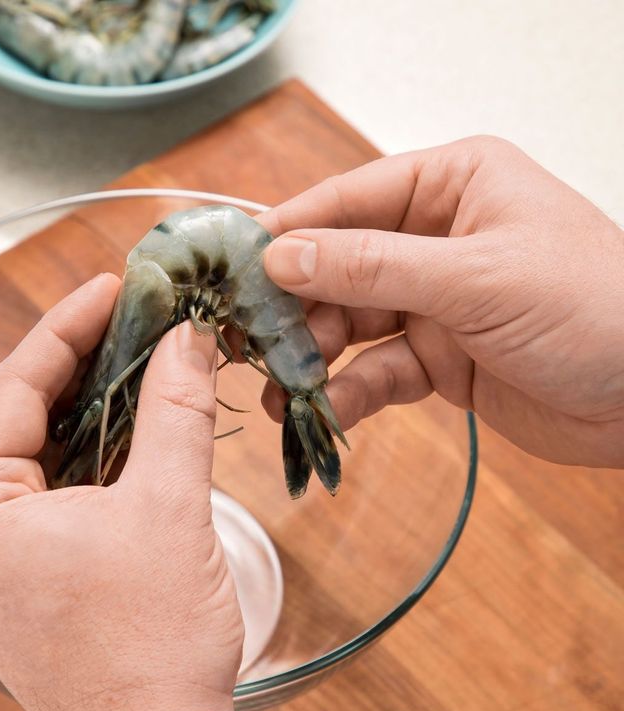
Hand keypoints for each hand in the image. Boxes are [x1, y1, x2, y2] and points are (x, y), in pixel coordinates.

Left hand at [0, 275, 242, 710]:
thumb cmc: (148, 645)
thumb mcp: (168, 506)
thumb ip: (176, 409)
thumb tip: (189, 336)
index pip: (15, 385)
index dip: (69, 326)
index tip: (114, 284)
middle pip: (29, 409)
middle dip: (89, 358)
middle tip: (141, 311)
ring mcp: (1, 545)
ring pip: (52, 442)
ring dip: (104, 399)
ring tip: (150, 351)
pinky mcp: (37, 559)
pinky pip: (66, 478)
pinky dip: (106, 443)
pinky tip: (145, 415)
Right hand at [257, 136, 623, 467]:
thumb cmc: (593, 308)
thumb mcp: (475, 278)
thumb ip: (373, 268)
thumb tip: (283, 257)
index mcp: (450, 186)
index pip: (348, 200)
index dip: (289, 233)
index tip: (234, 268)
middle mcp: (435, 238)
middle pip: (339, 268)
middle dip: (295, 309)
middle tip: (250, 344)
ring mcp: (434, 301)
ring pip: (351, 324)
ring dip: (313, 358)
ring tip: (278, 390)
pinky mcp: (438, 358)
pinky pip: (378, 371)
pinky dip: (349, 392)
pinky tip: (323, 412)